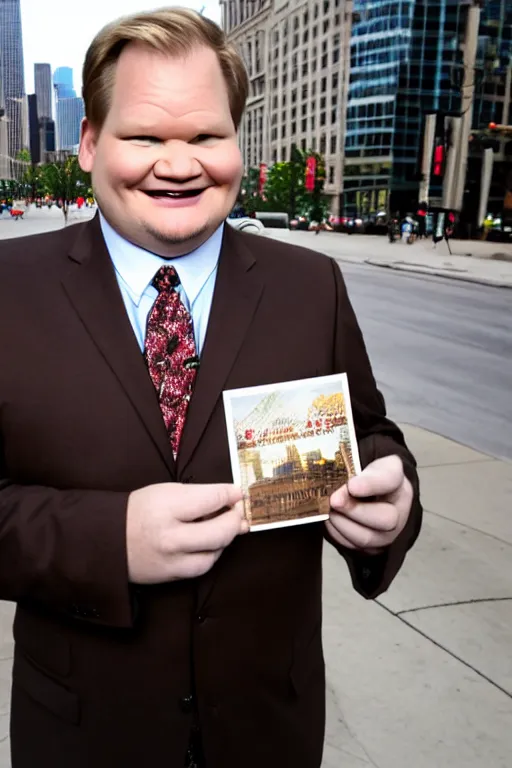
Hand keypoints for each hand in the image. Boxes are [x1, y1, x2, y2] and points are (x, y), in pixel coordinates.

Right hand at [126, 483, 246, 583]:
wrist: (107, 538)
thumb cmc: (140, 509)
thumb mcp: (166, 491)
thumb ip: (200, 495)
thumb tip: (233, 499)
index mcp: (166, 506)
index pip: (211, 499)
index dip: (230, 494)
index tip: (236, 493)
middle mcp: (169, 536)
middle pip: (219, 532)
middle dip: (235, 520)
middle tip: (237, 512)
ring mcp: (170, 559)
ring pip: (214, 553)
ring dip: (225, 539)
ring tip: (222, 527)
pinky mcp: (171, 575)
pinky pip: (201, 567)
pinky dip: (211, 553)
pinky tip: (210, 543)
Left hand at [326, 455, 412, 552]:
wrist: (364, 492)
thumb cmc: (362, 476)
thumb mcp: (359, 462)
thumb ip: (350, 469)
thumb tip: (334, 486)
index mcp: (396, 480)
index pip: (389, 480)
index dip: (371, 484)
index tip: (352, 485)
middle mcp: (399, 510)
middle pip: (385, 519)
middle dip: (354, 510)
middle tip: (334, 501)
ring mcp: (387, 533)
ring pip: (366, 537)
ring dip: (342, 523)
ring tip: (329, 509)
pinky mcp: (371, 548)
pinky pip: (353, 546)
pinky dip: (337, 533)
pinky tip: (331, 519)